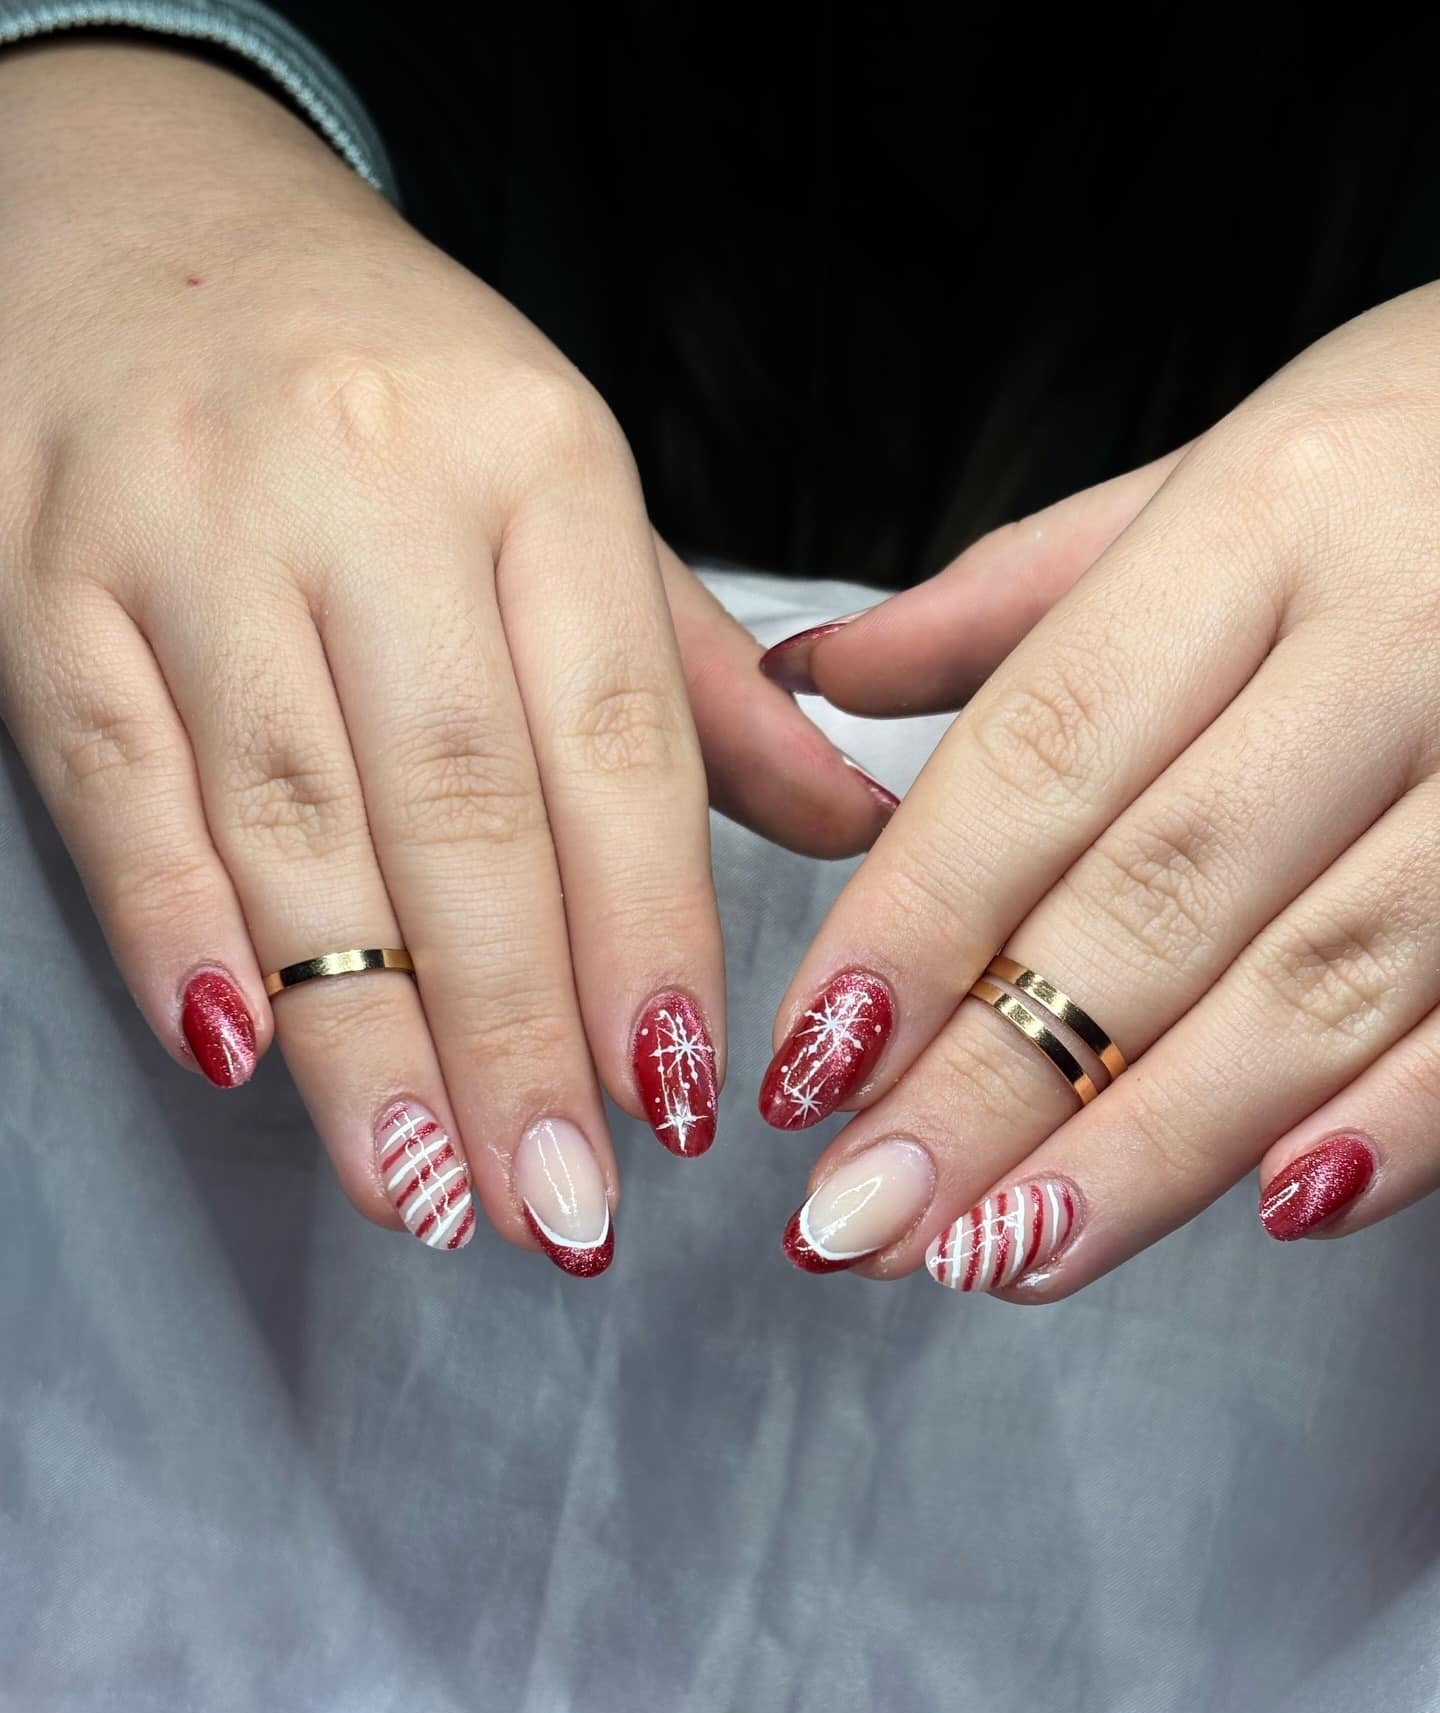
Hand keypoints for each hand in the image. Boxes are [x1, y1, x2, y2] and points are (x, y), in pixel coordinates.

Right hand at [0, 40, 890, 1269]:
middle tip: (561, 1205)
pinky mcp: (43, 577)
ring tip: (426, 1189)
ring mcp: (191, 532)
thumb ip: (692, 678)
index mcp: (536, 464)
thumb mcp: (567, 485)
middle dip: (518, 1030)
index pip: (612, 738)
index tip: (678, 1095)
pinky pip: (115, 778)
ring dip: (363, 1030)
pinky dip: (174, 926)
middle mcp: (369, 492)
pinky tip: (240, 1057)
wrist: (142, 216)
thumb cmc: (391, 385)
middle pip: (460, 808)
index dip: (645, 931)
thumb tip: (847, 826)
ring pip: (292, 821)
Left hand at [761, 286, 1439, 1292]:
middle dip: (993, 1080)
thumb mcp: (1223, 471)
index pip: (1043, 750)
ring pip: (1317, 981)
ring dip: (1151, 1146)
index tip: (811, 1058)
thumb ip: (1017, 598)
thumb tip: (814, 676)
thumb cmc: (1422, 448)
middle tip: (865, 1212)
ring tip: (1007, 1254)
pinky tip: (1270, 1209)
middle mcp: (1398, 632)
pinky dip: (1394, 1127)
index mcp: (1265, 516)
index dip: (915, 922)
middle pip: (1157, 894)